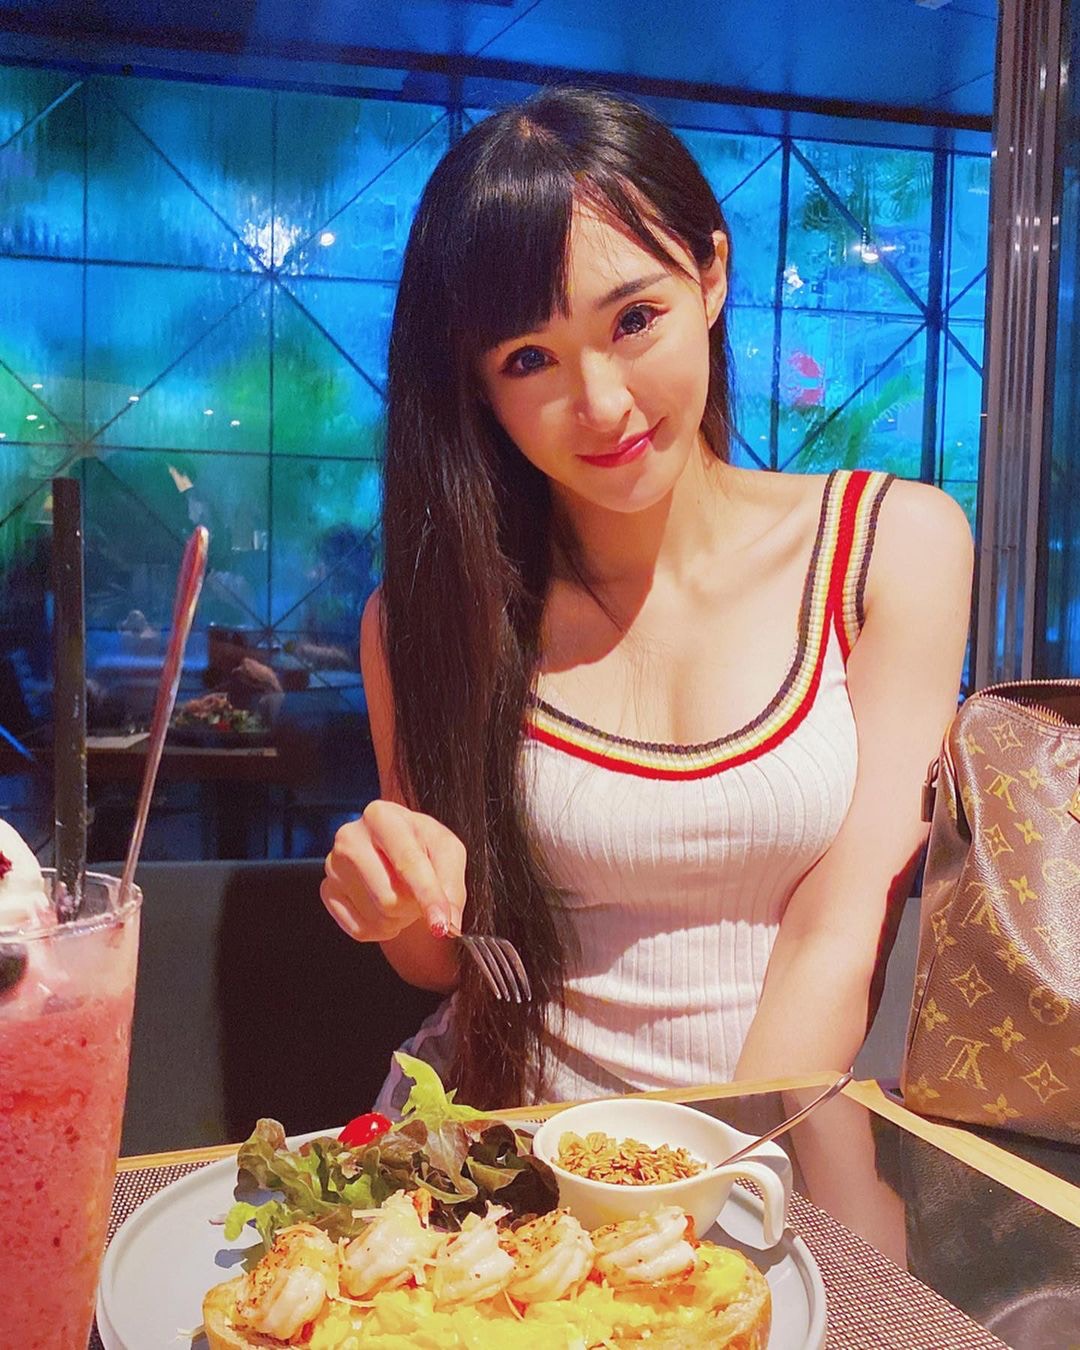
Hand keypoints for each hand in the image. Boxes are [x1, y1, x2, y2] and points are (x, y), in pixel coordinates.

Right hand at [321, 800, 466, 941]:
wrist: (394, 849)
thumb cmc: (422, 845)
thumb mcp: (447, 851)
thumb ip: (451, 884)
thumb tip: (447, 922)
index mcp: (381, 816)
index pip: (407, 863)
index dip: (428, 897)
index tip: (441, 924)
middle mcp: (350, 837)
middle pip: (389, 898)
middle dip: (413, 905)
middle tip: (418, 892)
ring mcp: (333, 865)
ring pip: (378, 917)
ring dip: (399, 917)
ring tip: (401, 894)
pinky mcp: (327, 891)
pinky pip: (360, 930)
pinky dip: (380, 928)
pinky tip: (382, 905)